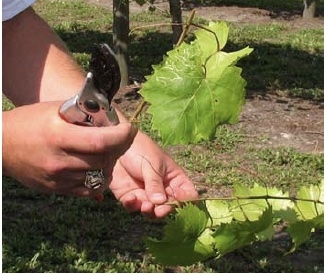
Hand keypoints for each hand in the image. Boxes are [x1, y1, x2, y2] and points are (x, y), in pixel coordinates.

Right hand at [2, 101, 136, 196]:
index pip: (101, 141)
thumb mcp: (56, 110)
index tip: (130, 129)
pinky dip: (99, 180)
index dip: (122, 136)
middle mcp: (59, 160)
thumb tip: (111, 119)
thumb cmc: (31, 121)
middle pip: (103, 160)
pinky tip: (99, 168)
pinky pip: (88, 190)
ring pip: (99, 177)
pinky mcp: (57, 189)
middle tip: (122, 139)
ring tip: (109, 153)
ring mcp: (57, 178)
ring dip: (111, 165)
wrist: (3, 144)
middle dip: (120, 149)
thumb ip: (84, 115)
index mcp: (58, 136)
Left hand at [109, 131, 197, 218]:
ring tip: (145, 206)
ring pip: (152, 211)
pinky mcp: (130, 196)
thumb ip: (155, 183)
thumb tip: (160, 202)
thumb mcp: (152, 165)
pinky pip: (133, 207)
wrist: (116, 145)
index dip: (185, 200)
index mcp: (173, 178)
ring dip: (149, 211)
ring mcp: (146, 194)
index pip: (186, 193)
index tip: (178, 201)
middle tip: (159, 209)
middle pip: (169, 206)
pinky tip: (130, 198)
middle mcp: (162, 189)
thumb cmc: (141, 149)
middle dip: (164, 210)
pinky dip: (132, 206)